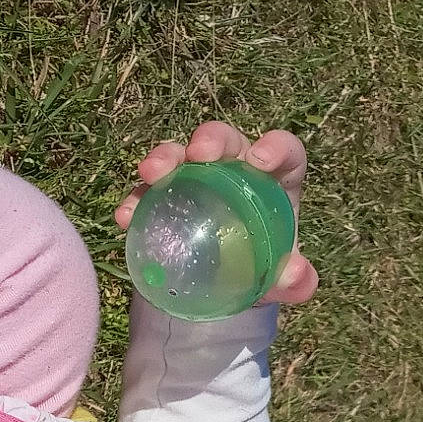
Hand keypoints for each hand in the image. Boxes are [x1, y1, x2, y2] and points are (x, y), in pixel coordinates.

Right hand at [114, 121, 318, 305]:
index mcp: (275, 180)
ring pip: (180, 154)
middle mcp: (236, 169)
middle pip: (224, 140)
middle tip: (197, 155)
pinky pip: (149, 192)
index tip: (261, 160)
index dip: (275, 146)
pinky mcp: (168, 196)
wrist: (231, 282)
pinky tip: (125, 217)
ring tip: (150, 173)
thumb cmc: (266, 267)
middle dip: (210, 139)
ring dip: (164, 157)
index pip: (283, 151)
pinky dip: (136, 200)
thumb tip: (294, 275)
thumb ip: (297, 280)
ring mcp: (198, 179)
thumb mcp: (285, 278)